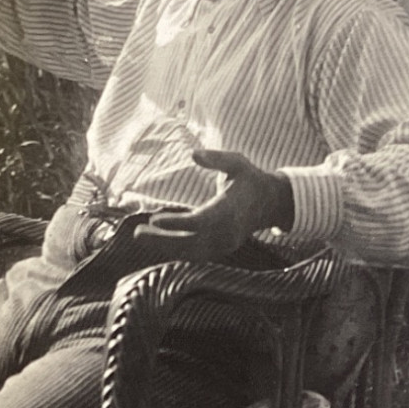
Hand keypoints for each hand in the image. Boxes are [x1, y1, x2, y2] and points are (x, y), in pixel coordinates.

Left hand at [133, 149, 293, 262]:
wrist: (270, 203)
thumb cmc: (249, 179)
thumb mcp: (237, 162)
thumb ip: (217, 158)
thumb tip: (194, 154)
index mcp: (230, 210)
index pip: (199, 222)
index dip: (176, 223)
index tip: (154, 219)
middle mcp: (227, 232)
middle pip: (190, 241)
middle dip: (162, 240)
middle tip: (137, 233)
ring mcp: (225, 244)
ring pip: (190, 251)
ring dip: (164, 246)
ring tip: (141, 236)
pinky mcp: (221, 250)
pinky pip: (195, 253)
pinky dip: (175, 249)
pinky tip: (157, 240)